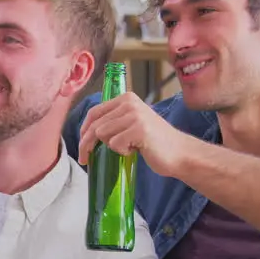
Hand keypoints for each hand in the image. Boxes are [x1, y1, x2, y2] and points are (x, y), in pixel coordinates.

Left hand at [77, 92, 196, 177]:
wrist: (179, 153)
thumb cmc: (153, 142)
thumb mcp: (131, 124)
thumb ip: (113, 121)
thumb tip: (85, 133)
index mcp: (126, 98)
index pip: (93, 112)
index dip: (83, 130)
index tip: (80, 145)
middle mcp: (129, 103)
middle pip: (94, 125)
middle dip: (86, 144)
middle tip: (85, 160)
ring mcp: (134, 115)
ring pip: (102, 134)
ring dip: (111, 147)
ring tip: (130, 147)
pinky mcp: (139, 129)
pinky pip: (115, 144)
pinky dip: (122, 152)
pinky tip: (137, 150)